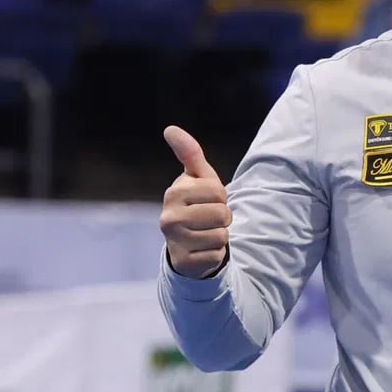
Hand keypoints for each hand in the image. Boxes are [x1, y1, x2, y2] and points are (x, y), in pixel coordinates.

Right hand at [160, 126, 230, 278]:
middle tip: (208, 219)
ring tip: (205, 233)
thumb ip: (189, 153)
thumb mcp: (198, 178)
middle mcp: (168, 217)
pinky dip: (215, 254)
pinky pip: (217, 255)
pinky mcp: (183, 262)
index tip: (208, 201)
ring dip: (220, 235)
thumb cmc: (197, 203)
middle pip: (222, 214)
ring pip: (221, 236)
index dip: (221, 197)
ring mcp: (174, 242)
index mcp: (174, 192)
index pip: (218, 192)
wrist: (187, 242)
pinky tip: (202, 250)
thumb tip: (170, 129)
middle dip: (223, 217)